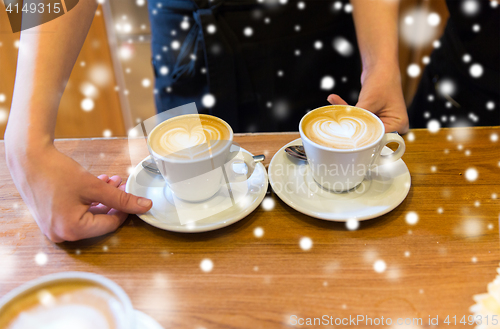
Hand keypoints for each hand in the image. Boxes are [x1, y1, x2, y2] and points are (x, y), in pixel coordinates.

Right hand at [6, 144, 151, 241]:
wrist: (28, 159)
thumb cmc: (56, 172)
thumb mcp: (95, 186)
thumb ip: (121, 198)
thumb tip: (144, 206)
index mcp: (73, 230)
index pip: (110, 224)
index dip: (124, 209)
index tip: (131, 196)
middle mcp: (62, 234)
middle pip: (99, 221)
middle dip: (113, 202)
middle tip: (122, 185)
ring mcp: (55, 228)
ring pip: (89, 216)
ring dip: (103, 199)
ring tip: (112, 181)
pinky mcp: (51, 219)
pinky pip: (76, 213)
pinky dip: (89, 201)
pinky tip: (98, 184)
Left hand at [327, 65, 408, 133]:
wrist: (381, 65)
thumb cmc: (382, 80)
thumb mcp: (369, 102)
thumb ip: (359, 117)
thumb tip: (345, 128)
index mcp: (399, 124)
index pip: (378, 137)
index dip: (363, 136)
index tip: (347, 133)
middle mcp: (393, 125)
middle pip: (370, 132)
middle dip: (354, 125)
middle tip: (339, 122)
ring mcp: (383, 120)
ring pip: (362, 124)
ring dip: (349, 115)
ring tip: (335, 104)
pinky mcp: (374, 116)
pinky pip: (360, 117)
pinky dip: (348, 109)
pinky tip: (333, 98)